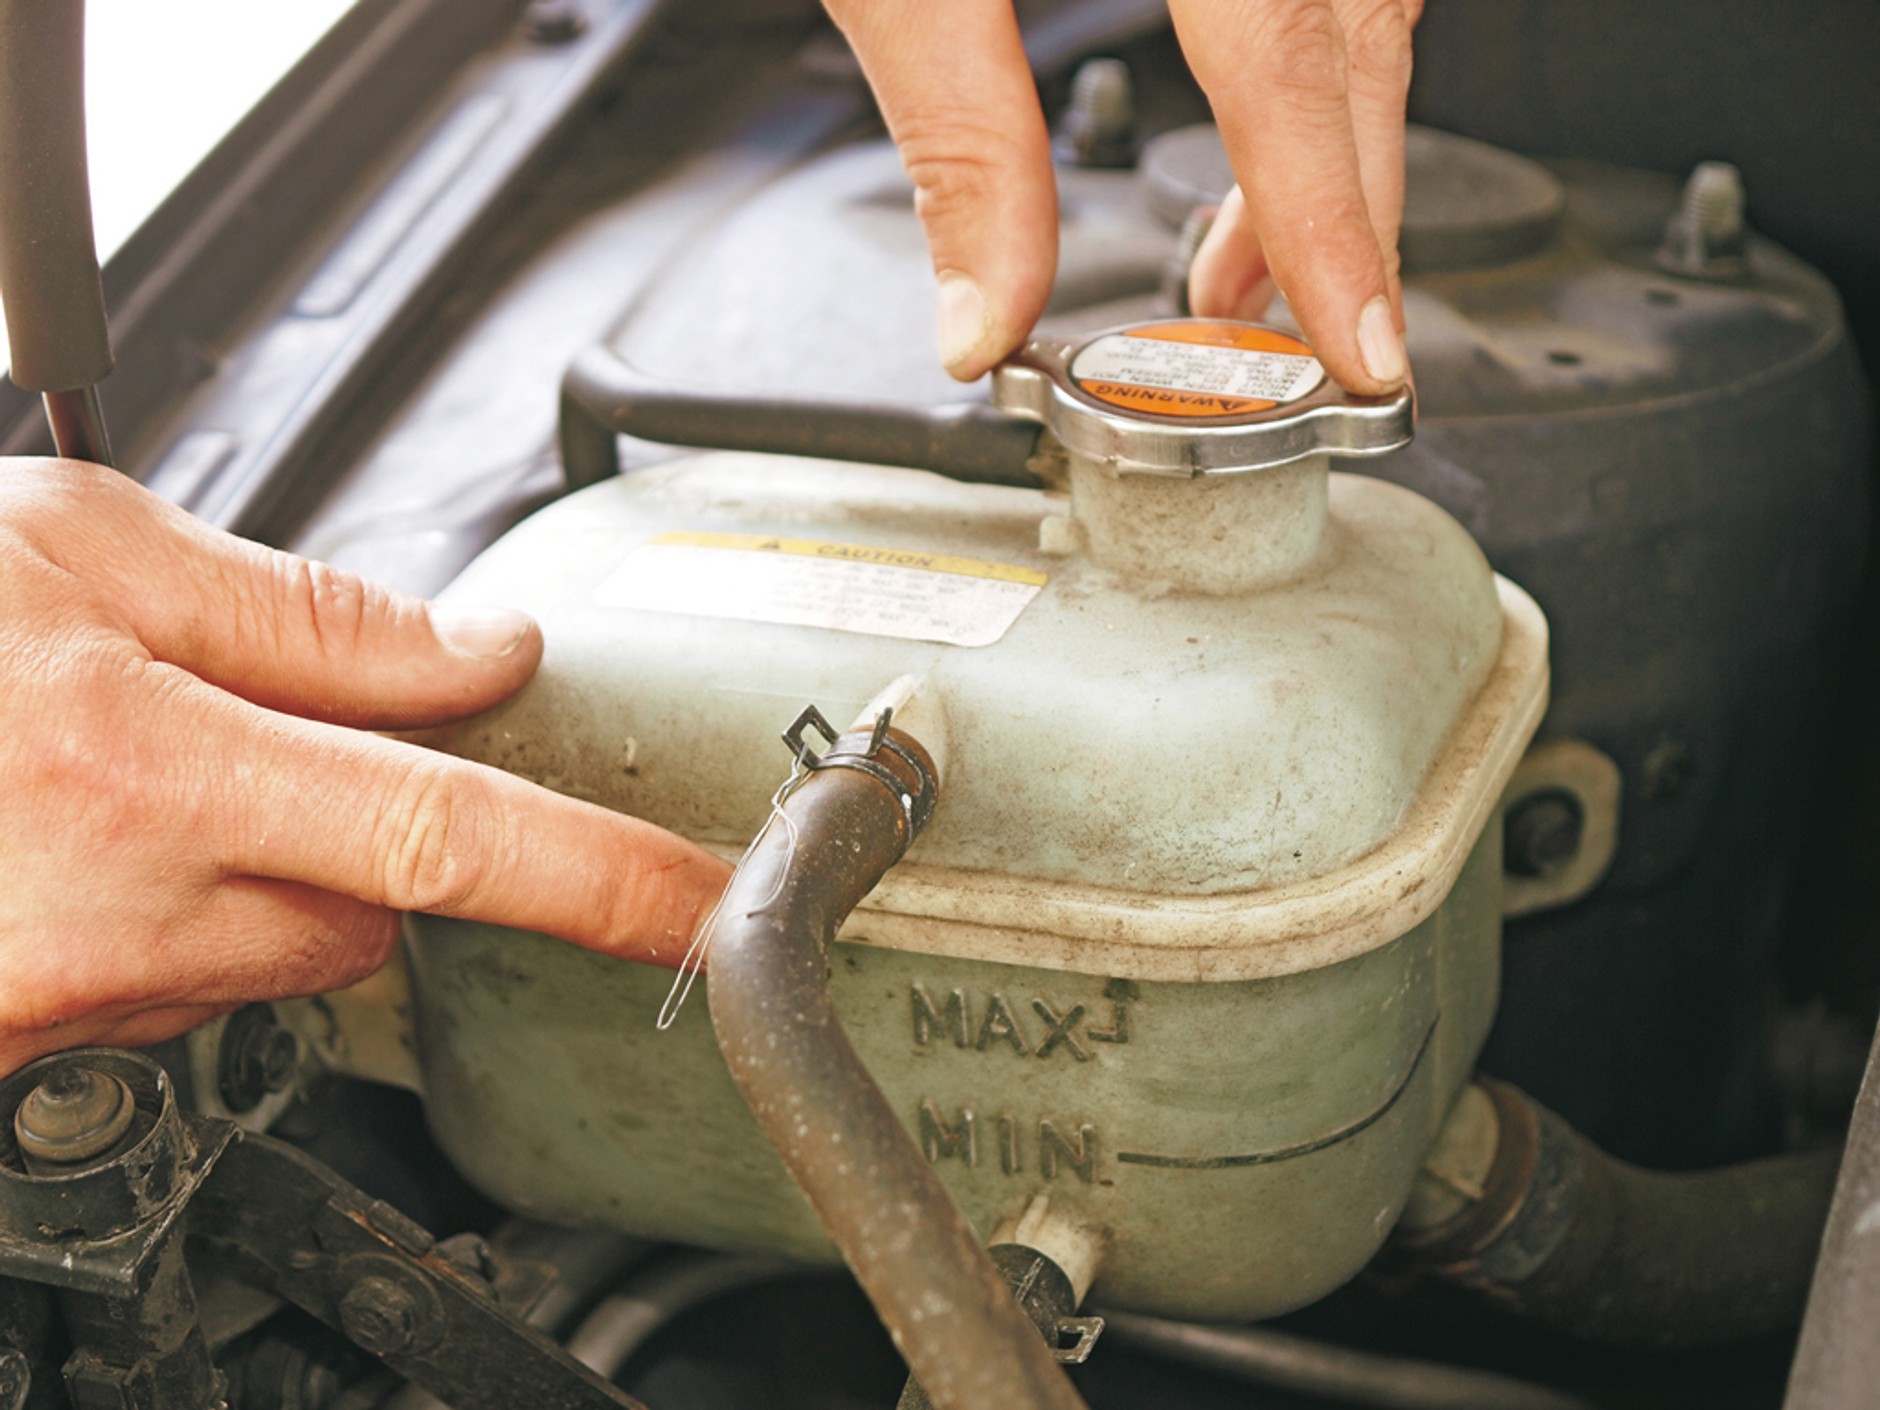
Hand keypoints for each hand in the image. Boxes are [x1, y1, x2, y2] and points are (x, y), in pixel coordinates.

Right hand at [0, 460, 728, 1074]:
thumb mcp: (74, 548)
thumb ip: (300, 610)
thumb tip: (474, 650)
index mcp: (144, 768)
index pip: (451, 838)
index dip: (603, 878)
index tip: (704, 910)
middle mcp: (116, 916)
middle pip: (375, 910)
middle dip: (364, 829)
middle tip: (237, 733)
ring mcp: (67, 1000)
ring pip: (277, 954)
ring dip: (255, 874)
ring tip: (116, 779)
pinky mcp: (26, 1041)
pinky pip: (173, 994)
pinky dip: (166, 923)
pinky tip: (75, 843)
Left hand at [822, 0, 1416, 393]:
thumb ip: (959, 136)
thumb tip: (984, 313)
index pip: (1288, 61)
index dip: (1333, 223)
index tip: (1364, 345)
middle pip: (1358, 34)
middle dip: (1346, 209)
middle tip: (1318, 343)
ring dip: (1327, 146)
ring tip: (1258, 269)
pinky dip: (1306, 59)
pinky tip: (1264, 134)